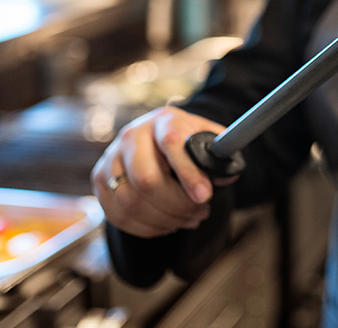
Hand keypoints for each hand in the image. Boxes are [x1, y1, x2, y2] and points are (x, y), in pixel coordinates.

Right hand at [91, 107, 235, 237]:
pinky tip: (169, 223)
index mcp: (164, 120)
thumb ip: (219, 155)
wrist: (159, 138)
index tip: (205, 196)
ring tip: (190, 218)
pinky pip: (119, 215)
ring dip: (165, 219)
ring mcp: (111, 157)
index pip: (172, 143)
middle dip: (178, 205)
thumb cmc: (189, 141)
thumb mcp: (209, 139)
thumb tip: (227, 174)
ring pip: (131, 202)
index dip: (189, 173)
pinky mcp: (100, 180)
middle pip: (147, 180)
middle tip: (201, 211)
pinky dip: (147, 227)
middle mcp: (132, 136)